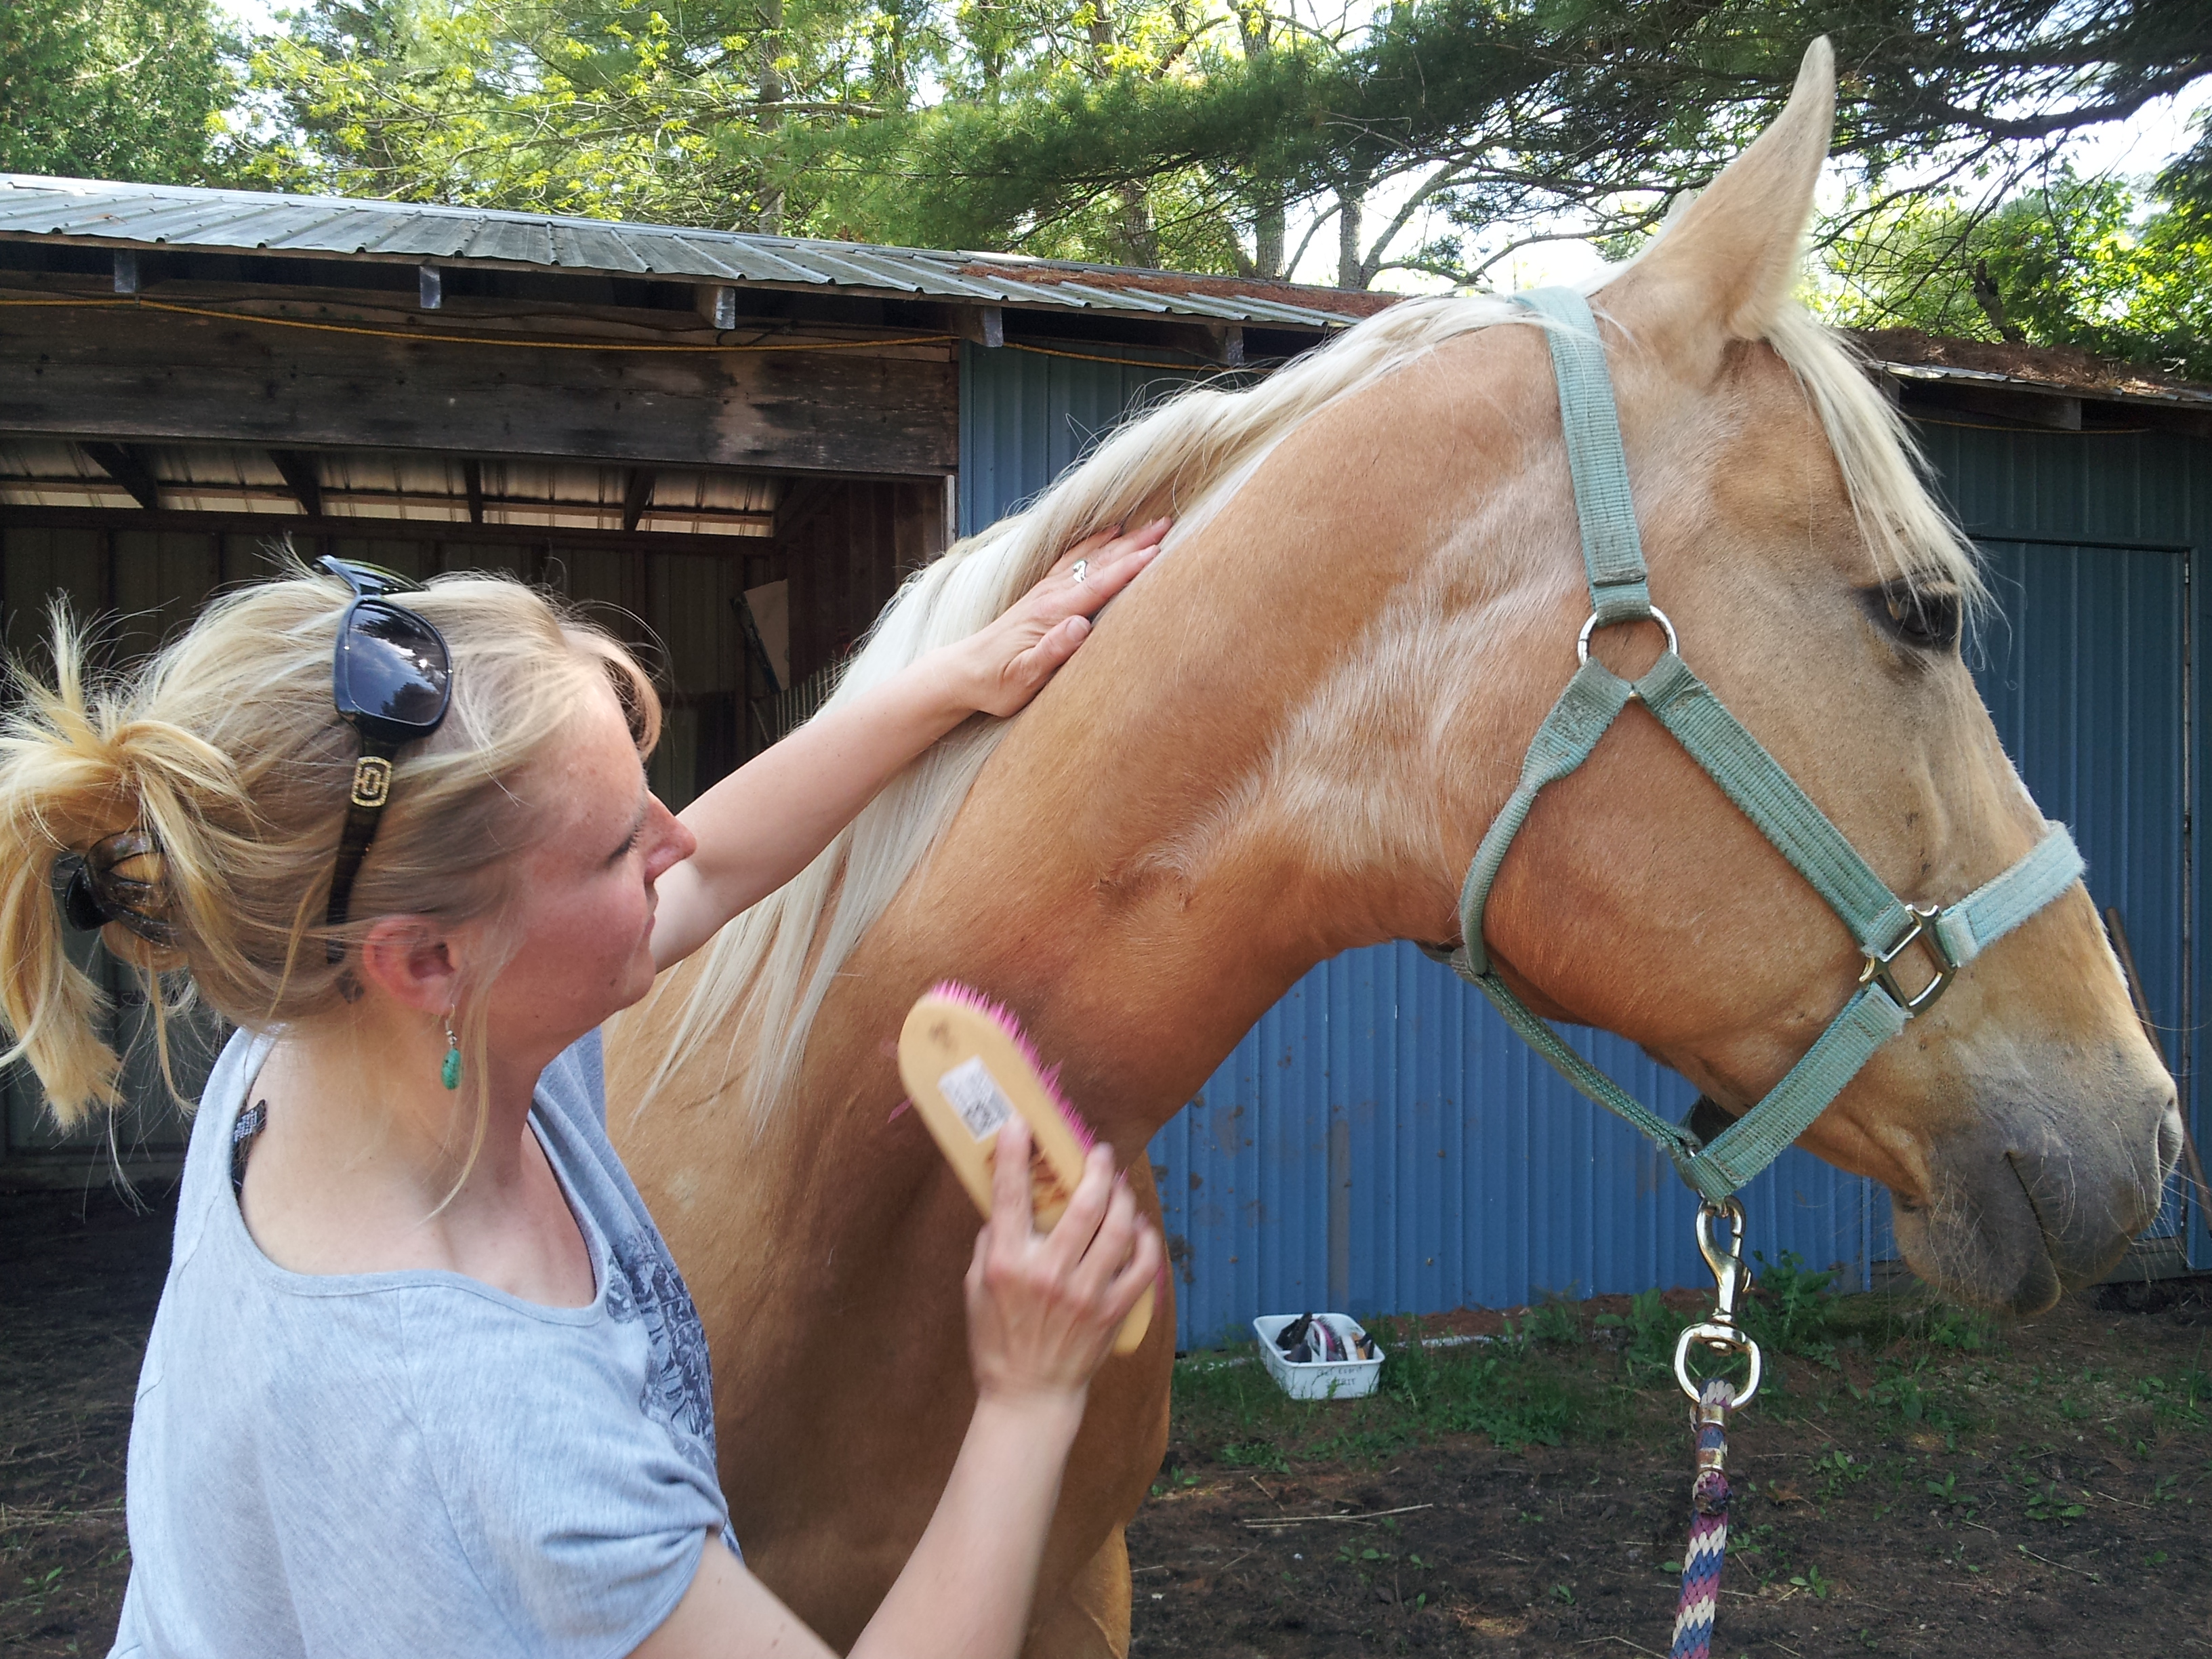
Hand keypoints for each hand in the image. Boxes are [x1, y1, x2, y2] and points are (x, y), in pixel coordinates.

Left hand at [937, 519, 1170, 719]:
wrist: (963, 673)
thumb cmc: (997, 683)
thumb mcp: (1025, 677)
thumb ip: (1053, 652)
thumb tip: (1080, 626)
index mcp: (1052, 613)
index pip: (1098, 584)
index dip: (1129, 567)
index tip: (1158, 551)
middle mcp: (1050, 594)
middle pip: (1099, 562)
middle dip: (1135, 543)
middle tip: (1167, 524)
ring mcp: (1045, 591)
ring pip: (1090, 556)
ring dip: (1122, 540)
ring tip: (1149, 524)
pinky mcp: (1042, 593)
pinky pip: (1073, 559)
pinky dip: (1094, 542)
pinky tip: (1107, 533)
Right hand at [964, 1118, 1163, 1406]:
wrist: (1029, 1395)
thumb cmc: (997, 1340)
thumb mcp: (975, 1289)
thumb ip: (991, 1244)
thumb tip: (1005, 1203)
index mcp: (1009, 1265)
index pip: (1010, 1197)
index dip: (1014, 1154)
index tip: (1021, 1123)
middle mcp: (1049, 1275)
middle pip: (1082, 1205)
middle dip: (1093, 1168)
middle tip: (1097, 1152)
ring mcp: (1086, 1294)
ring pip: (1119, 1229)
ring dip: (1122, 1198)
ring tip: (1118, 1186)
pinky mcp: (1113, 1312)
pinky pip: (1143, 1266)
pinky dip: (1147, 1241)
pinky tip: (1140, 1228)